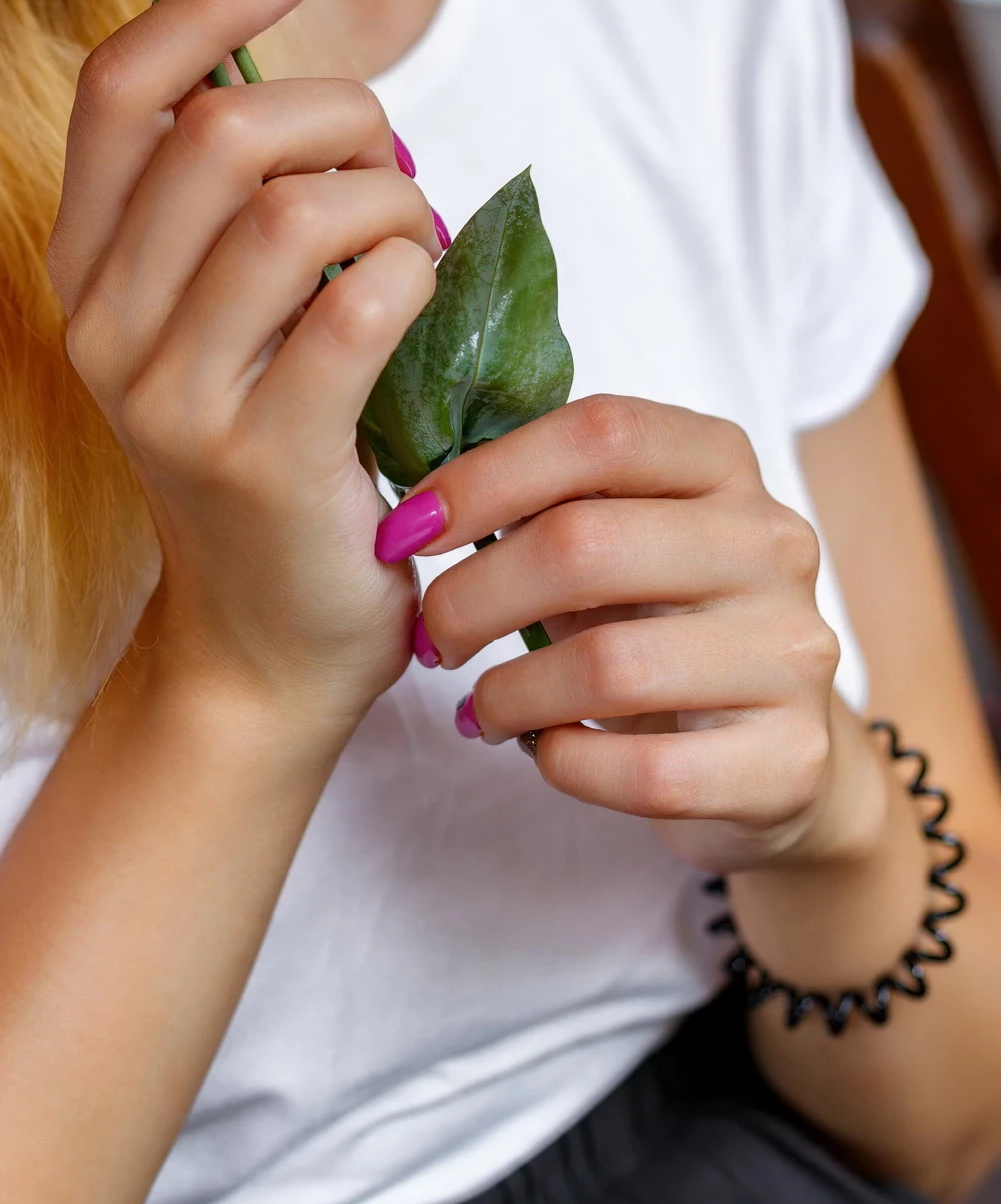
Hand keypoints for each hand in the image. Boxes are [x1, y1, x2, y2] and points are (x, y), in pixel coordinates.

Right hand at [49, 0, 442, 742]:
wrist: (263, 641)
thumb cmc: (264, 444)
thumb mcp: (210, 311)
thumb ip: (229, 196)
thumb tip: (304, 62)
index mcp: (82, 264)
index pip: (115, 84)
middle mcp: (103, 323)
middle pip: (220, 132)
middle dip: (341, 114)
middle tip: (391, 165)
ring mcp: (173, 396)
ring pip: (297, 210)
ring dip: (391, 197)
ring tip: (412, 238)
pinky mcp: (262, 457)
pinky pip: (361, 307)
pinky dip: (416, 271)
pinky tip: (424, 294)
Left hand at [410, 397, 883, 875]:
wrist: (771, 754)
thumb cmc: (658, 623)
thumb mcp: (615, 538)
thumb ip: (544, 500)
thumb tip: (419, 506)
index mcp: (723, 464)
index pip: (602, 433)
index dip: (487, 476)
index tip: (411, 528)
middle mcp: (773, 544)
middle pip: (586, 544)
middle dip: (473, 596)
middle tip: (430, 638)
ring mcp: (792, 653)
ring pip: (610, 666)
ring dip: (511, 693)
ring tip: (483, 709)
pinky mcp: (791, 760)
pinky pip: (646, 771)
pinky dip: (569, 764)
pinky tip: (548, 752)